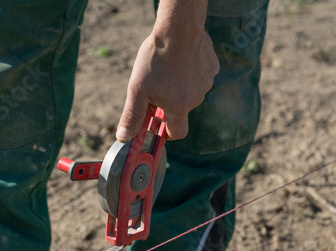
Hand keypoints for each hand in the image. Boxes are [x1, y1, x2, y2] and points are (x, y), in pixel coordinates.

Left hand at [116, 0, 219, 141]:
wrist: (178, 27)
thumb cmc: (156, 58)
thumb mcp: (137, 89)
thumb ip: (132, 115)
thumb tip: (124, 137)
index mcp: (179, 107)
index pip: (177, 133)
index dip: (166, 132)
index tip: (157, 124)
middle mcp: (197, 99)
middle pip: (181, 110)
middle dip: (168, 104)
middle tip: (155, 87)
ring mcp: (207, 82)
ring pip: (191, 92)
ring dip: (179, 87)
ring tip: (167, 69)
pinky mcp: (212, 68)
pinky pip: (200, 76)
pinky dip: (190, 73)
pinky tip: (180, 60)